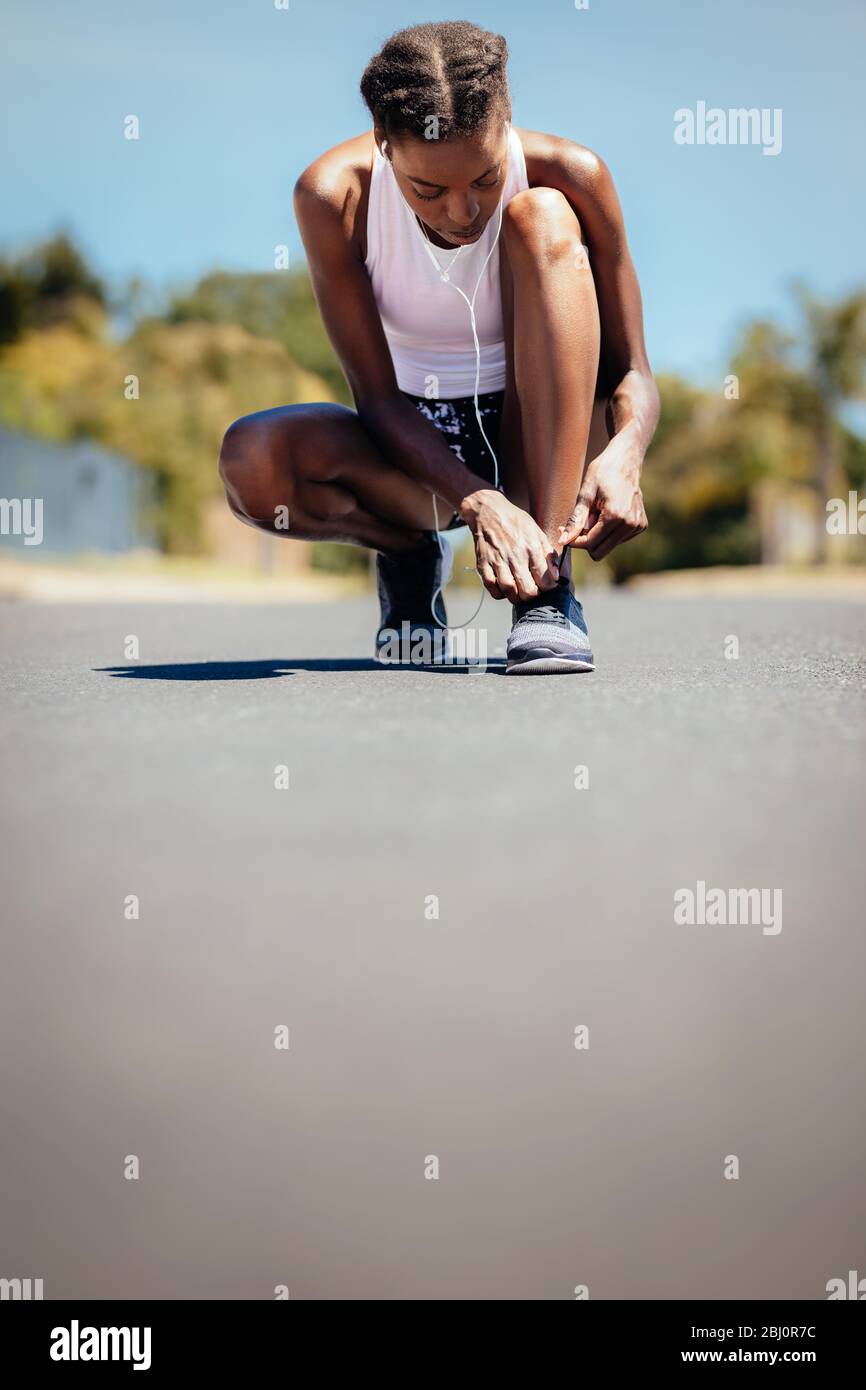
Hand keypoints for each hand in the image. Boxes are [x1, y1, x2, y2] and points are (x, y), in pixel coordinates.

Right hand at [459, 489, 559, 601]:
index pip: (545, 581)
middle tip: (532, 590)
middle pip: (528, 591)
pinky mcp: (483, 564)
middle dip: (533, 596)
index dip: (548, 588)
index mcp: (532, 548)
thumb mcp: (538, 533)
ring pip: (510, 592)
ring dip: (516, 598)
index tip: (545, 584)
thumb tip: (556, 577)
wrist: (489, 511)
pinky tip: (504, 588)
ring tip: (519, 592)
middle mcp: (515, 556)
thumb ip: (549, 555)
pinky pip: (491, 587)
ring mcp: (497, 561)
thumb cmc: (516, 523)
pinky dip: (499, 593)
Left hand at [557, 431, 647, 560]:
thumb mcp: (585, 494)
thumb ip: (575, 521)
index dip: (574, 541)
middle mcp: (630, 524)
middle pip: (599, 552)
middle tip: (580, 521)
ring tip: (598, 512)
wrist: (626, 458)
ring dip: (597, 534)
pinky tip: (609, 513)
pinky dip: (608, 531)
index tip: (563, 530)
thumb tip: (563, 541)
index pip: (590, 544)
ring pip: (607, 547)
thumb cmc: (603, 472)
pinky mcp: (640, 526)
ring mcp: (637, 526)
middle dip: (586, 540)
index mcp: (616, 516)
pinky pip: (617, 540)